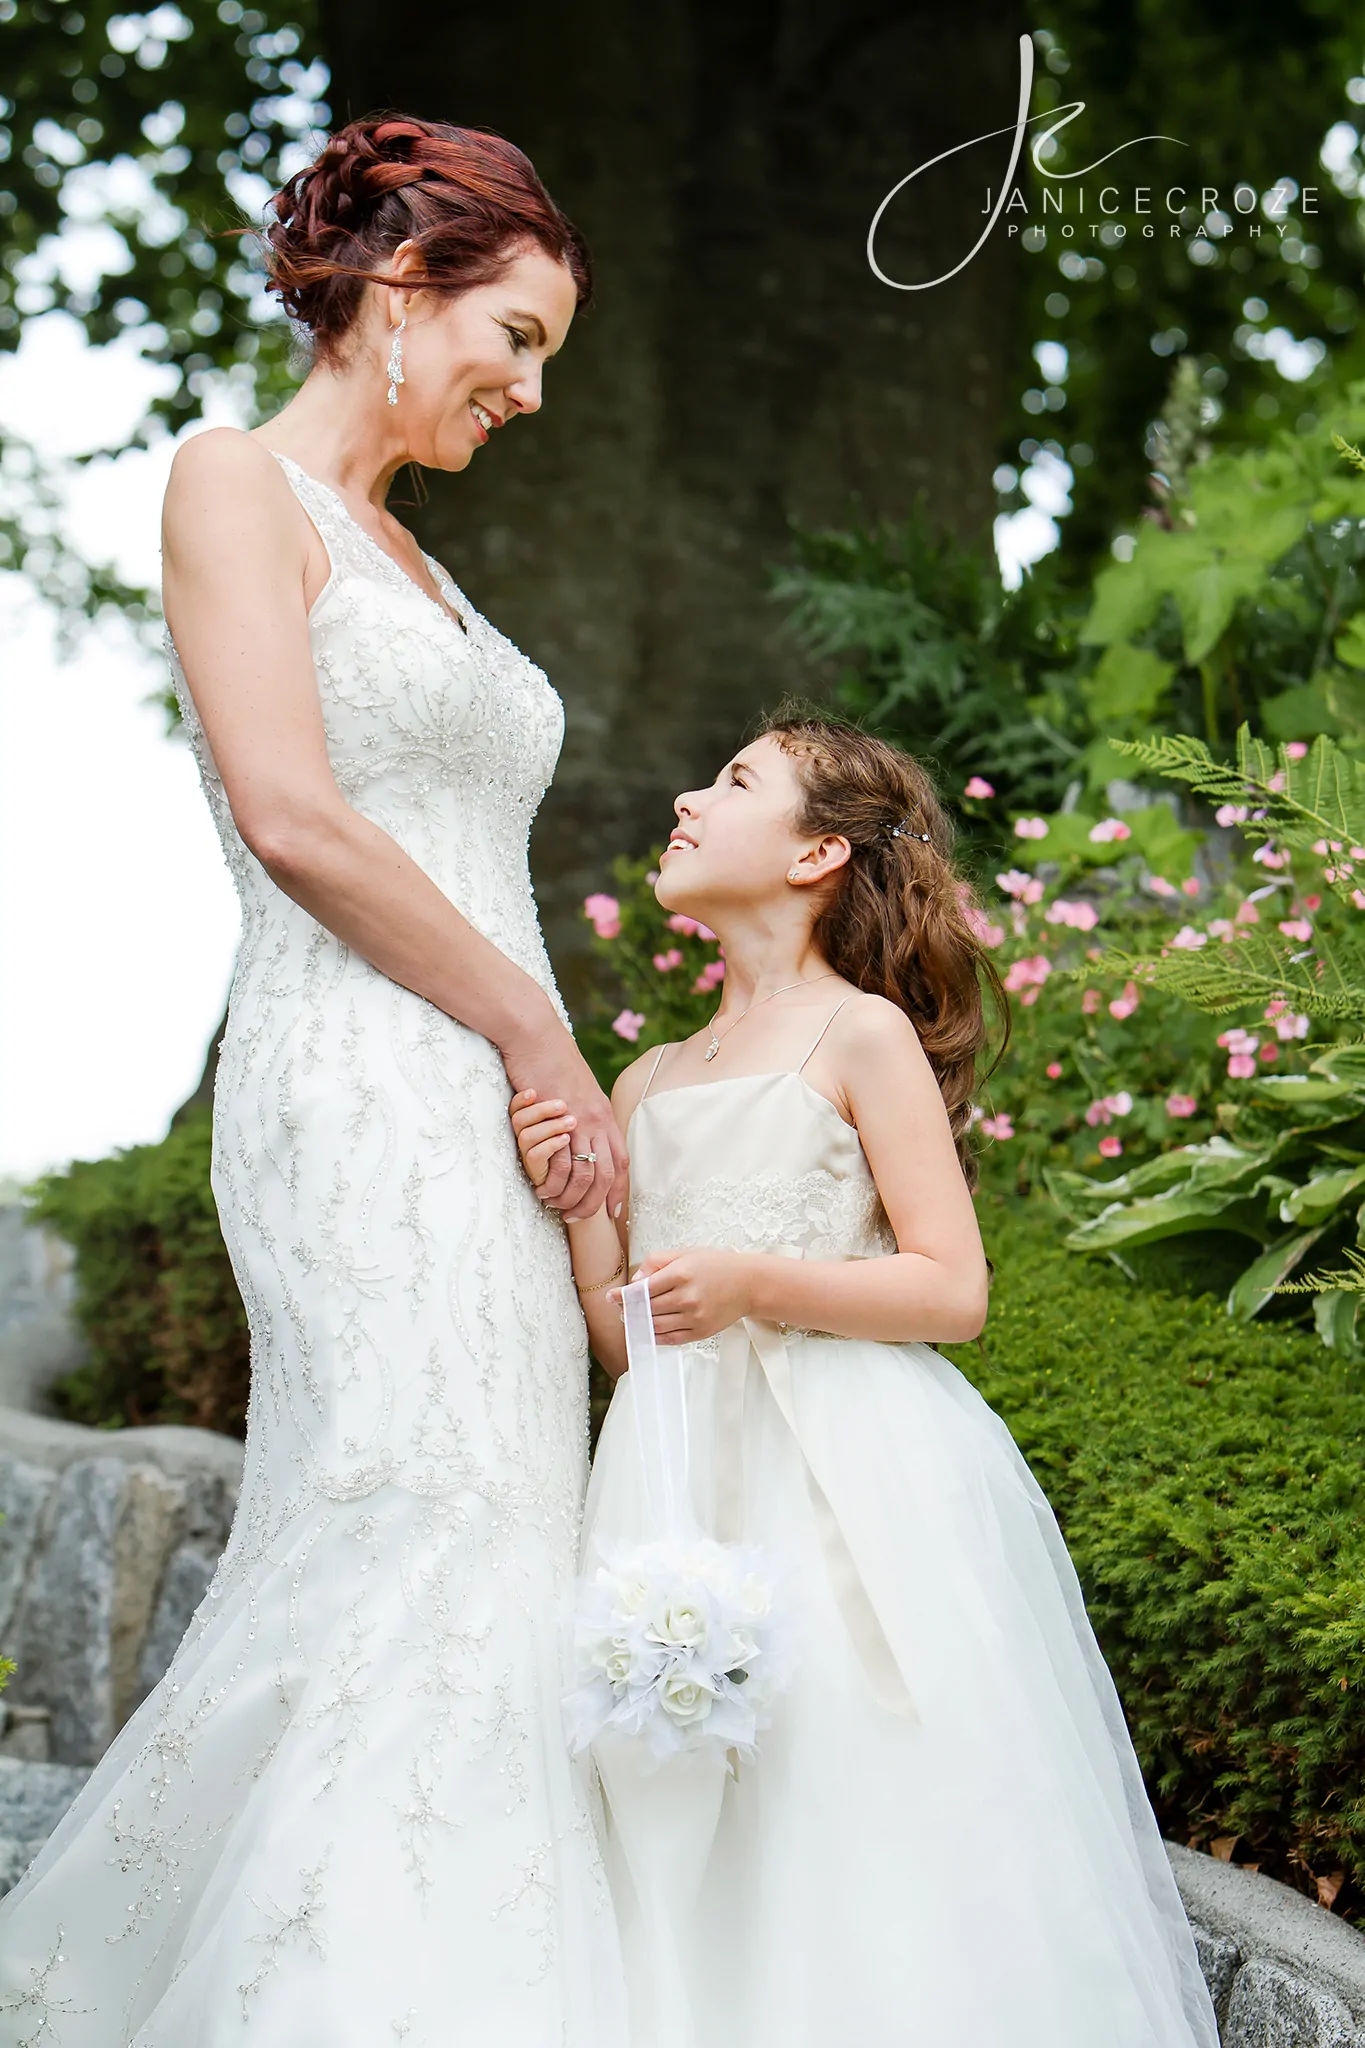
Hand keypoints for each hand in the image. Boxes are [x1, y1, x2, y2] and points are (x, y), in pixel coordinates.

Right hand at [501, 1019, 627, 1221]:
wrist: (538, 1038)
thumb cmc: (553, 1062)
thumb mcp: (579, 1090)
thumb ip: (585, 1114)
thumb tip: (582, 1133)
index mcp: (605, 1115)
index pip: (621, 1161)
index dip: (620, 1190)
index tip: (615, 1213)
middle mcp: (597, 1120)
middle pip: (606, 1174)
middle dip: (596, 1203)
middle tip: (580, 1220)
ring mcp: (578, 1121)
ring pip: (585, 1172)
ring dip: (573, 1197)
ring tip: (559, 1208)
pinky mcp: (557, 1119)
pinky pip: (560, 1161)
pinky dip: (554, 1182)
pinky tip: (544, 1190)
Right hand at [510, 1089, 577, 1187]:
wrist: (577, 1177)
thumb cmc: (585, 1141)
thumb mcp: (584, 1118)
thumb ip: (572, 1104)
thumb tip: (570, 1081)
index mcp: (533, 1120)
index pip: (516, 1107)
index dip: (521, 1099)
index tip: (534, 1091)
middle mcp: (526, 1136)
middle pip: (518, 1119)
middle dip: (540, 1110)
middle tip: (563, 1105)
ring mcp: (529, 1153)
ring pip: (526, 1137)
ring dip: (550, 1128)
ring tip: (572, 1122)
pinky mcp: (535, 1170)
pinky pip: (535, 1156)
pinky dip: (550, 1145)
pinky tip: (566, 1139)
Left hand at [611, 1248, 754, 1345]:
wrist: (749, 1284)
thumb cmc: (717, 1265)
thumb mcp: (686, 1253)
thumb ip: (657, 1262)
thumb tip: (635, 1281)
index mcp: (682, 1274)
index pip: (643, 1289)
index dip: (624, 1295)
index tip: (612, 1297)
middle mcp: (687, 1297)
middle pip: (647, 1309)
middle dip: (629, 1310)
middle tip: (620, 1308)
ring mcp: (694, 1318)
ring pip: (655, 1326)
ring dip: (639, 1324)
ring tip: (632, 1319)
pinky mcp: (700, 1332)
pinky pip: (670, 1339)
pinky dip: (655, 1337)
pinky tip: (648, 1331)